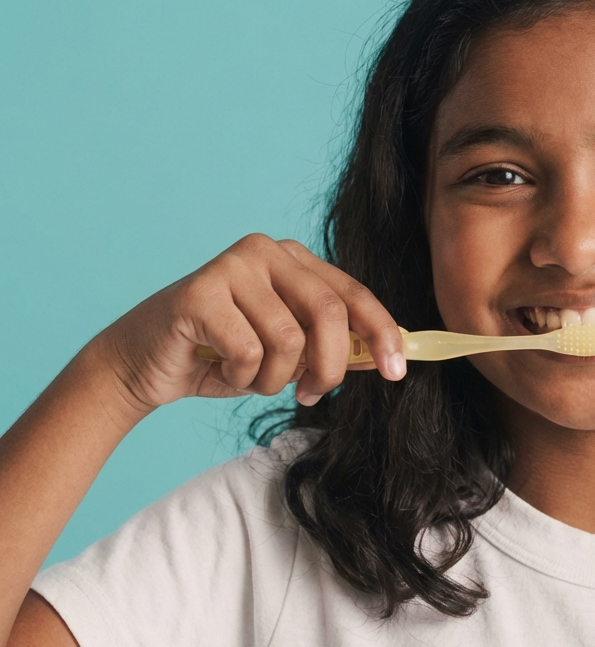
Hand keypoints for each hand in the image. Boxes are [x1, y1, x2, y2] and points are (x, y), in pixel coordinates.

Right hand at [94, 234, 405, 412]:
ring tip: (250, 379)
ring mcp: (232, 266)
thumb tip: (387, 354)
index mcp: (295, 259)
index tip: (398, 371)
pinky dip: (241, 378)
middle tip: (314, 395)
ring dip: (274, 379)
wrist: (144, 365)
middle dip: (329, 368)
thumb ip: (332, 345)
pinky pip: (249, 351)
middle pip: (329, 314)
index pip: (353, 294)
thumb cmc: (223, 356)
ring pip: (288, 340)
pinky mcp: (200, 291)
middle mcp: (266, 252)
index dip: (381, 333)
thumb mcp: (289, 352)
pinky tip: (220, 370)